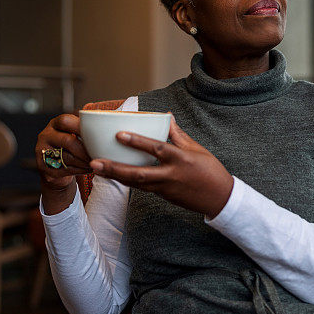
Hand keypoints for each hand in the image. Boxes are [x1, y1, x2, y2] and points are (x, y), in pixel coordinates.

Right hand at [35, 113, 92, 191]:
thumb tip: (113, 120)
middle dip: (85, 150)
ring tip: (96, 163)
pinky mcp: (43, 166)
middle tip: (98, 155)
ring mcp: (42, 151)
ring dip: (84, 162)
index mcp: (55, 124)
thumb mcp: (75, 133)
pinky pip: (64, 169)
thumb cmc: (72, 146)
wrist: (57, 166)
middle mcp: (45, 135)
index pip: (66, 121)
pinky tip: (89, 169)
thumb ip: (87, 128)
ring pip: (67, 157)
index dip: (81, 127)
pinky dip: (80, 170)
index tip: (96, 135)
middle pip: (67, 141)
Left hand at [89, 115, 233, 217]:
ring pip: (135, 183)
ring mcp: (165, 189)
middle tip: (94, 162)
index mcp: (181, 159)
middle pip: (138, 174)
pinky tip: (112, 174)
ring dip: (114, 176)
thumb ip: (178, 133)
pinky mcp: (163, 196)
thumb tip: (166, 115)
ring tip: (95, 168)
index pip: (157, 148)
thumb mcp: (196, 149)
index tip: (119, 134)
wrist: (220, 199)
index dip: (138, 141)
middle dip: (114, 168)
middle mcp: (170, 175)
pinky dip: (126, 180)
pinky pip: (141, 187)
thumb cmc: (210, 170)